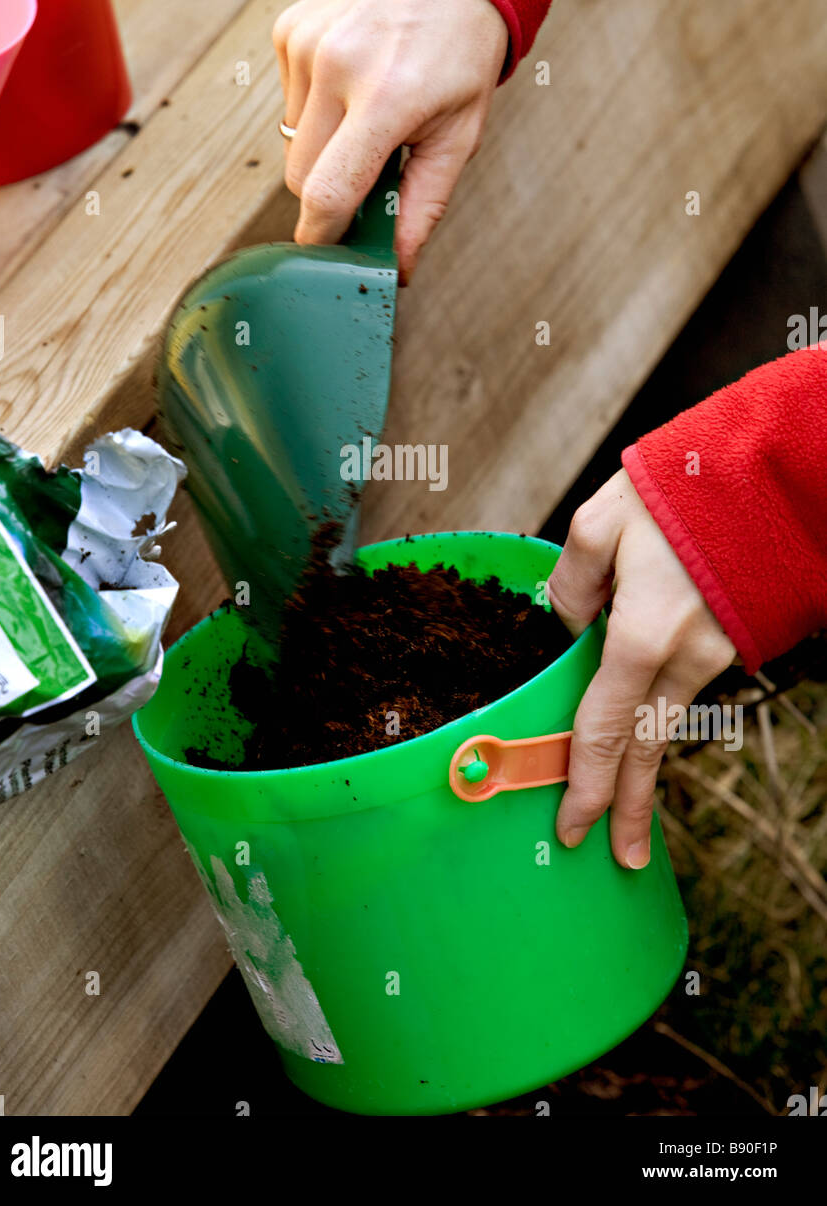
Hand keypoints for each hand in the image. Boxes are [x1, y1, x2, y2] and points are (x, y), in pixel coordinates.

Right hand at [272, 0, 508, 279]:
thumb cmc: (461, 50)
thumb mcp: (460, 133)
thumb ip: (425, 207)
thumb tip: (398, 271)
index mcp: (386, 99)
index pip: (327, 194)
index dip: (322, 237)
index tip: (330, 255)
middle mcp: (337, 68)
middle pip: (300, 178)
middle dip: (329, 194)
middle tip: (371, 178)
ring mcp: (306, 44)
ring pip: (291, 142)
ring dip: (324, 147)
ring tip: (369, 112)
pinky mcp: (288, 29)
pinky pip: (288, 101)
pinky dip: (316, 106)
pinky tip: (352, 78)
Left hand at [547, 469, 737, 867]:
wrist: (768, 471)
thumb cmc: (679, 489)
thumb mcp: (598, 521)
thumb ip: (569, 583)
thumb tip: (564, 625)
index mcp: (643, 631)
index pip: (606, 728)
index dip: (588, 783)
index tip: (573, 827)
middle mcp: (686, 655)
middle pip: (648, 748)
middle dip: (632, 807)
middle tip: (622, 860)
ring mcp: (717, 652)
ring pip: (670, 722)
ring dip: (648, 767)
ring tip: (629, 807)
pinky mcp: (733, 639)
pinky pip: (686, 691)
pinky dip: (664, 720)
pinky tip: (647, 733)